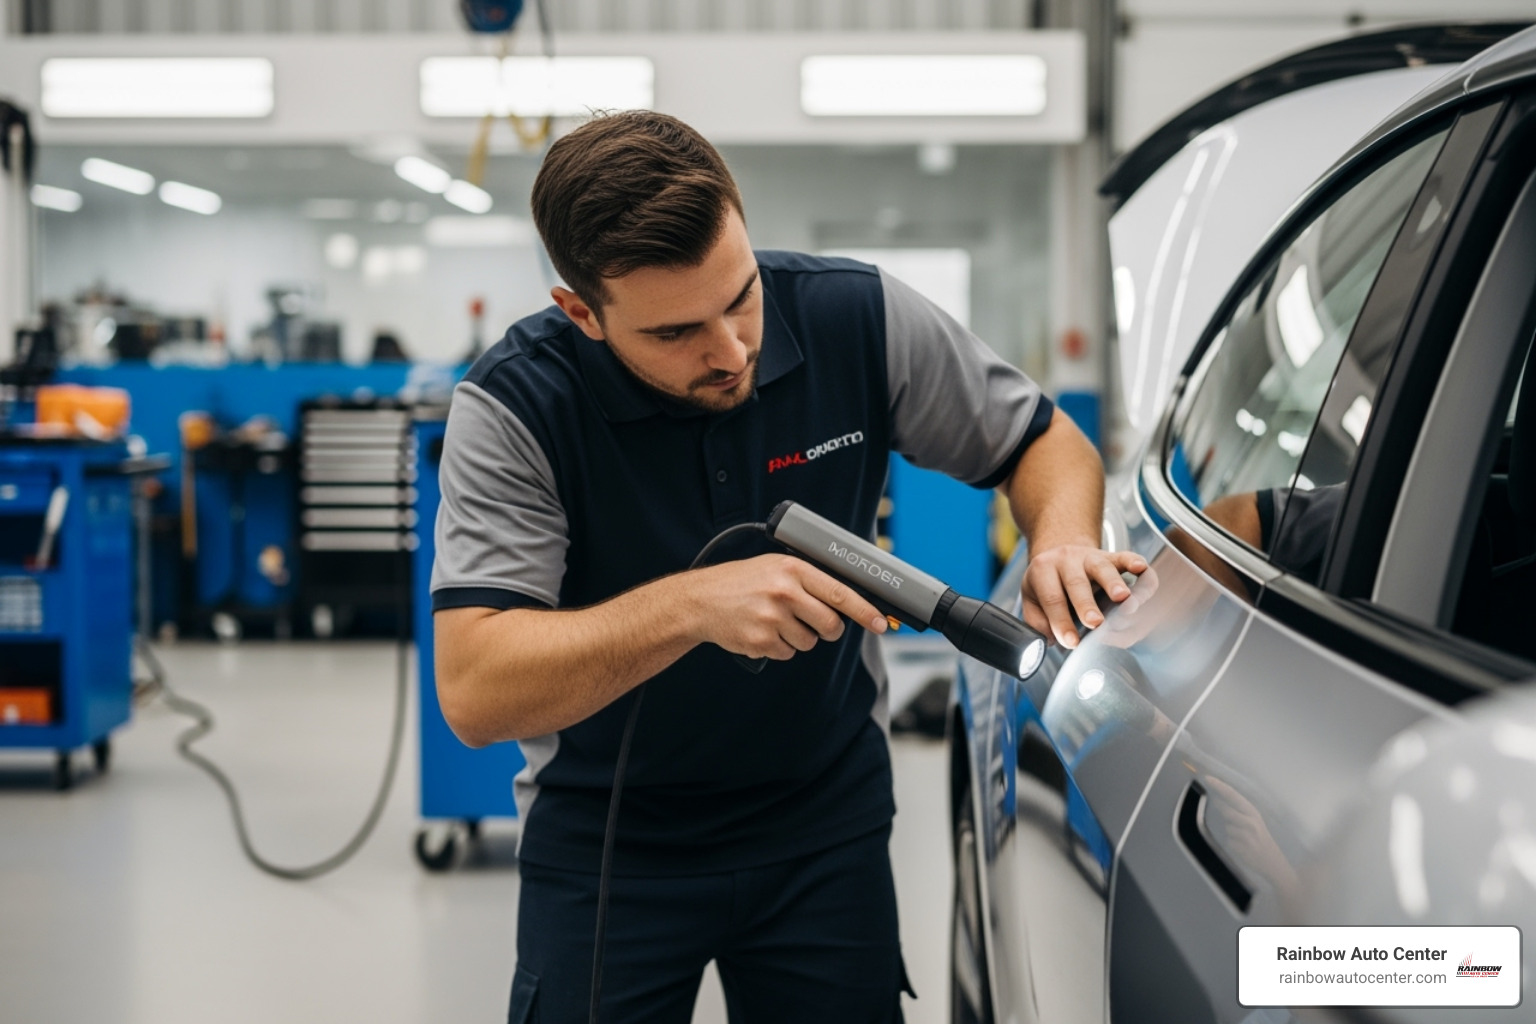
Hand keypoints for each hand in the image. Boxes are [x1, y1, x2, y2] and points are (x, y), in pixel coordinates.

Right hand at [685, 554, 887, 660]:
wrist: (700, 601)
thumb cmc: (741, 582)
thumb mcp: (775, 567)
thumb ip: (808, 580)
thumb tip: (846, 600)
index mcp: (792, 570)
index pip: (839, 593)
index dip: (865, 611)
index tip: (881, 624)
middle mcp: (784, 592)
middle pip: (830, 624)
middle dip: (829, 630)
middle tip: (818, 625)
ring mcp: (772, 618)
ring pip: (809, 642)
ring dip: (799, 637)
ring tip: (775, 620)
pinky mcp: (761, 641)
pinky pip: (788, 653)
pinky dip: (780, 647)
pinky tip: (762, 631)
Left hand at [1021, 543, 1147, 648]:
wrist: (1058, 553)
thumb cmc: (1046, 584)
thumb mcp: (1031, 599)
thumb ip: (1038, 621)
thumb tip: (1053, 640)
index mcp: (1043, 570)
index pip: (1051, 599)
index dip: (1061, 622)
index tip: (1072, 643)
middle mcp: (1066, 560)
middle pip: (1077, 583)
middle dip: (1087, 605)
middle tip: (1095, 623)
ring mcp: (1090, 556)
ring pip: (1103, 568)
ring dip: (1114, 584)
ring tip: (1124, 600)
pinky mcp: (1110, 556)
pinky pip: (1123, 556)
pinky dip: (1134, 561)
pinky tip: (1141, 569)